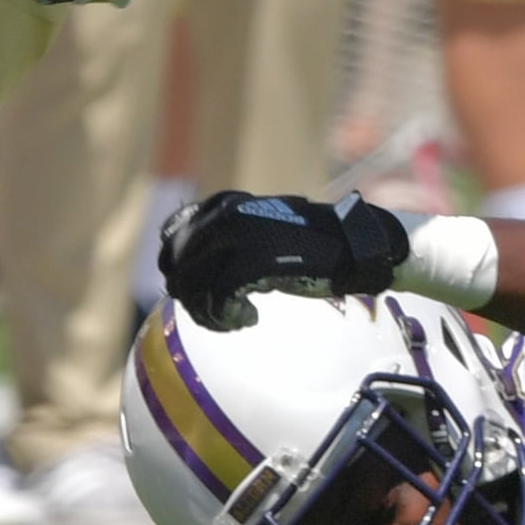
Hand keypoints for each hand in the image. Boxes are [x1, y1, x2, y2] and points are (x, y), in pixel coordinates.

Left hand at [158, 189, 413, 330]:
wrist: (352, 246)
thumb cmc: (313, 243)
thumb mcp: (264, 230)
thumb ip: (232, 239)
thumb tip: (197, 268)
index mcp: (225, 204)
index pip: (173, 232)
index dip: (174, 264)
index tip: (194, 288)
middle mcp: (225, 216)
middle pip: (177, 264)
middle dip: (190, 296)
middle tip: (217, 313)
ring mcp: (238, 238)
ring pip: (192, 286)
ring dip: (208, 312)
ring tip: (235, 319)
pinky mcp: (253, 263)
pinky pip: (218, 301)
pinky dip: (227, 318)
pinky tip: (250, 319)